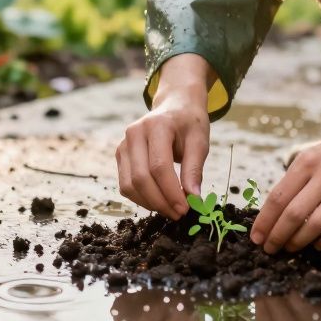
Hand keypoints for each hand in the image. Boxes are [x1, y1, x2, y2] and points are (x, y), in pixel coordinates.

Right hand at [115, 57, 213, 219]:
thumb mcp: (200, 141)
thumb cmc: (189, 123)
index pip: (159, 166)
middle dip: (160, 202)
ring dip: (150, 204)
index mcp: (156, 125)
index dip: (171, 192)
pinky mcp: (120, 155)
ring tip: (171, 209)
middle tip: (179, 214)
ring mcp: (123, 144)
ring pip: (129, 185)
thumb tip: (193, 199)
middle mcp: (134, 133)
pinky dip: (141, 199)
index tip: (185, 209)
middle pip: (140, 178)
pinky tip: (159, 201)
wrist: (175, 106)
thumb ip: (195, 169)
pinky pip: (126, 185)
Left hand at [249, 98, 320, 253]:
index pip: (278, 197)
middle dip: (277, 236)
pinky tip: (317, 245)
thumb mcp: (314, 154)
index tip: (256, 236)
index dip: (264, 221)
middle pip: (293, 214)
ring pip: (315, 225)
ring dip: (298, 242)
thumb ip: (296, 179)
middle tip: (269, 248)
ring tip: (290, 248)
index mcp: (307, 161)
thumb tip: (274, 211)